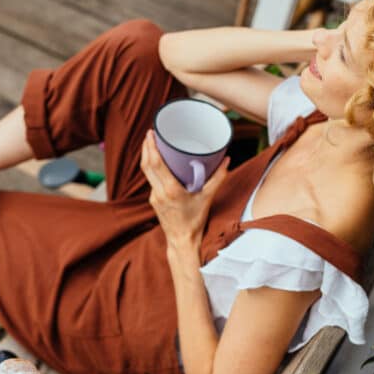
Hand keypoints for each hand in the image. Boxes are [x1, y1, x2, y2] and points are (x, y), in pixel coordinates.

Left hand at [140, 130, 229, 251]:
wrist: (182, 240)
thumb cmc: (195, 220)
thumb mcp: (208, 198)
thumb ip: (218, 178)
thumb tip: (227, 160)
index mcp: (170, 190)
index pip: (155, 164)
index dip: (150, 147)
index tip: (151, 134)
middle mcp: (159, 192)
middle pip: (147, 165)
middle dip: (146, 147)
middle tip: (150, 133)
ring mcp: (154, 197)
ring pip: (146, 172)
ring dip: (147, 156)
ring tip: (151, 143)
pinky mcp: (154, 200)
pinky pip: (151, 180)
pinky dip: (152, 168)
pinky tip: (157, 161)